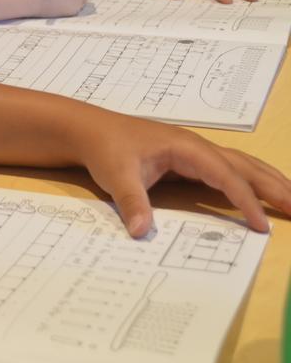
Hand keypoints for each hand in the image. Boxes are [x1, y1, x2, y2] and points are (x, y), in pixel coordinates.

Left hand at [78, 112, 290, 236]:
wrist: (90, 131)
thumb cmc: (106, 149)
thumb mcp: (117, 175)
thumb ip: (132, 202)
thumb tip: (141, 231)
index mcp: (186, 147)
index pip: (225, 175)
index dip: (245, 200)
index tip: (261, 225)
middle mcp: (197, 146)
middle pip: (245, 166)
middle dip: (275, 187)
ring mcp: (195, 152)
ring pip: (241, 165)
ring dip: (268, 182)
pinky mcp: (189, 160)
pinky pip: (228, 171)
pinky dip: (250, 182)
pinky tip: (261, 195)